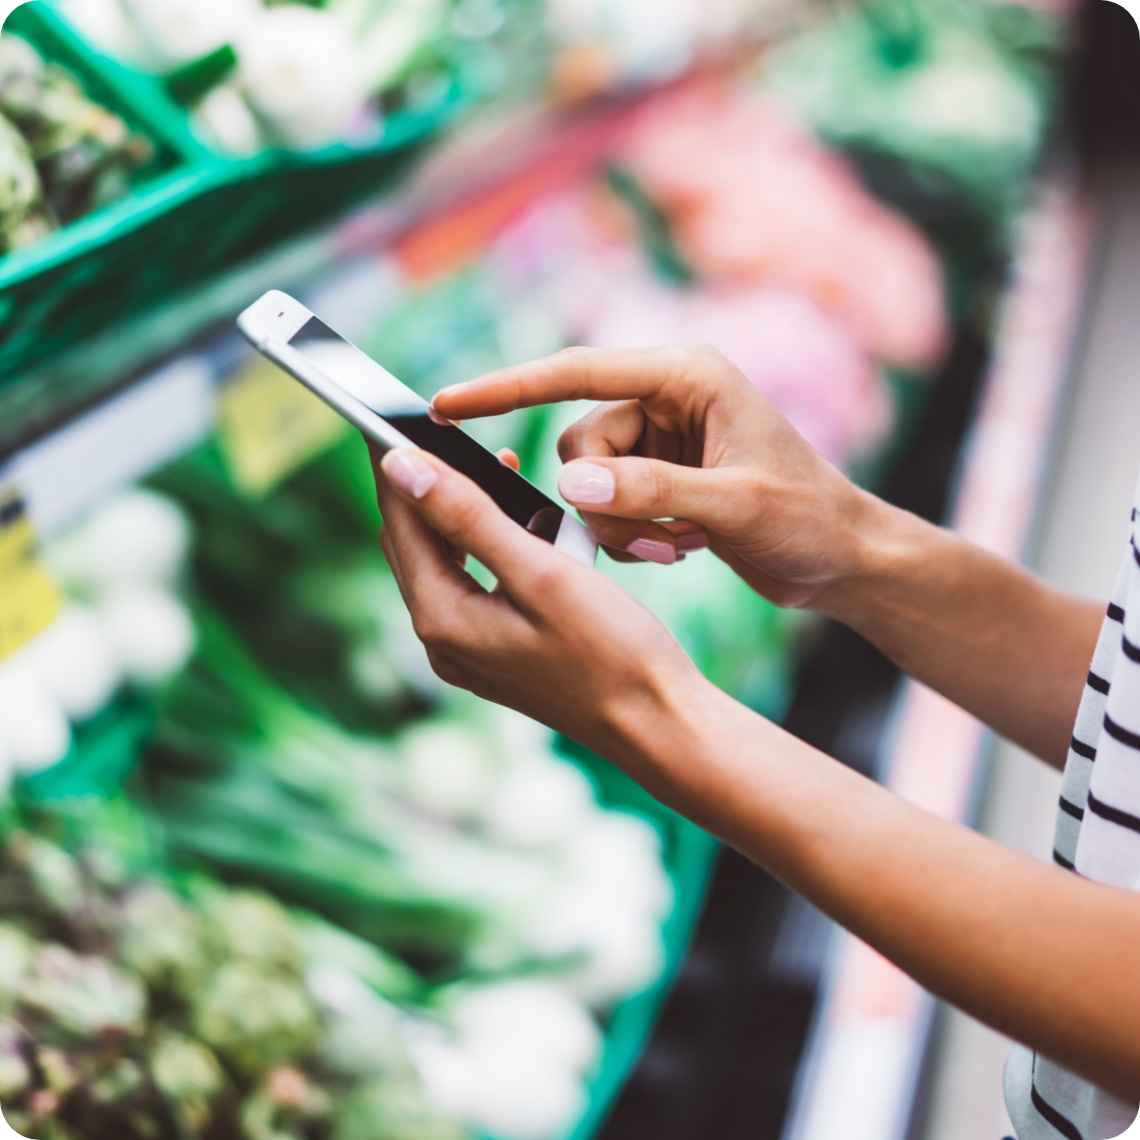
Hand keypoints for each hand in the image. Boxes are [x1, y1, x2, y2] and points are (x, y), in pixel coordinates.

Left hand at [370, 444, 702, 776]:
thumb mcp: (542, 573)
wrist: (657, 724)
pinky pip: (472, 586)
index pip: (401, 520)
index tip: (390, 411)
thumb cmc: (613, 650)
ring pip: (442, 563)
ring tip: (493, 468)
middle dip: (424, 485)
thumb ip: (468, 518)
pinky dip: (486, 547)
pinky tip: (522, 526)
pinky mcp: (495, 655)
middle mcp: (442, 642)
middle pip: (413, 542)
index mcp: (444, 619)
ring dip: (459, 514)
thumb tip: (402, 467)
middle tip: (440, 431)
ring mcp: (467, 654)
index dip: (394, 461)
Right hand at [432, 344, 880, 610]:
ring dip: (620, 525)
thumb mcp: (734, 504)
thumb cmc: (807, 518)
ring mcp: (661, 439)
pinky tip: (682, 548)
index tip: (446, 403)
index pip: (576, 371)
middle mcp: (666, 399)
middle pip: (578, 442)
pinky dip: (631, 535)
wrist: (842, 558)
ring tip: (679, 546)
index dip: (506, 387)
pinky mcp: (659, 476)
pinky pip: (607, 504)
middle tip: (658, 537)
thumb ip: (650, 491)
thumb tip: (567, 483)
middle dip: (601, 499)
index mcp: (686, 376)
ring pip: (587, 481)